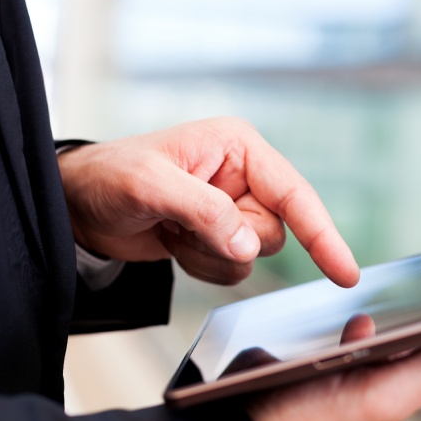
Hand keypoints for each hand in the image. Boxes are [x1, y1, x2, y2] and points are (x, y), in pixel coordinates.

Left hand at [56, 118, 359, 286]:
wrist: (75, 206)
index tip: (345, 273)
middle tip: (181, 224)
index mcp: (238, 147)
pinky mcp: (217, 235)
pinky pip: (232, 268)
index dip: (322, 234)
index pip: (293, 194)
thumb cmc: (108, 177)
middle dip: (228, 240)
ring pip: (253, 255)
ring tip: (172, 230)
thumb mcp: (150, 186)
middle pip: (273, 231)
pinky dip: (201, 265)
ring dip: (209, 255)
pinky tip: (172, 242)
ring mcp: (230, 208)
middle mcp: (243, 176)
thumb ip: (204, 212)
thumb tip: (248, 247)